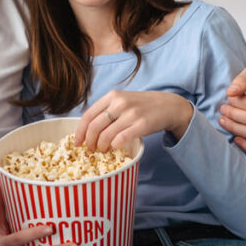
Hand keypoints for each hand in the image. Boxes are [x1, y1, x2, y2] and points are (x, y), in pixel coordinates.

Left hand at [75, 90, 192, 151]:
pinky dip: (114, 146)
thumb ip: (106, 109)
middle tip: (90, 149)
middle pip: (94, 127)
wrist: (167, 106)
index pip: (88, 115)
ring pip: (106, 136)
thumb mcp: (123, 100)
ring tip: (103, 150)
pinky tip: (115, 147)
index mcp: (112, 96)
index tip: (77, 142)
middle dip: (89, 142)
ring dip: (101, 147)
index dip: (80, 131)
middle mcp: (119, 103)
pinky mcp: (141, 125)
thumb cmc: (142, 106)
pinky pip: (120, 139)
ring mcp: (131, 114)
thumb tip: (87, 129)